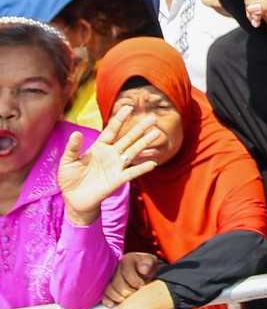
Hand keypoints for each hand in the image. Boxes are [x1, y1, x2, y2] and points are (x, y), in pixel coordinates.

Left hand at [58, 106, 159, 226]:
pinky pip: (131, 173)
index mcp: (99, 147)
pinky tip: (152, 163)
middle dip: (139, 128)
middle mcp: (111, 155)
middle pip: (128, 138)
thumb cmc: (70, 180)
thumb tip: (76, 133)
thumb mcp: (67, 162)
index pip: (111, 130)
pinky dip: (141, 168)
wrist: (74, 201)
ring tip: (156, 133)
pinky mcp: (117, 180)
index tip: (128, 107)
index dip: (120, 119)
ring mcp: (116, 167)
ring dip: (144, 143)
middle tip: (152, 118)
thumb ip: (72, 148)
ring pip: (133, 152)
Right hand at [102, 253, 158, 306]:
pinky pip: (103, 295)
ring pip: (108, 289)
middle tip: (135, 295)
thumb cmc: (146, 267)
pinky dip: (106, 300)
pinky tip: (112, 305)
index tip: (142, 287)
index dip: (135, 281)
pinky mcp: (106, 288)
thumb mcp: (151, 262)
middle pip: (117, 282)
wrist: (141, 273)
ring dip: (118, 297)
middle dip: (127, 291)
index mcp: (126, 260)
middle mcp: (115, 268)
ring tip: (127, 300)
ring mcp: (109, 278)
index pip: (126, 271)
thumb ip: (148, 264)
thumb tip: (143, 270)